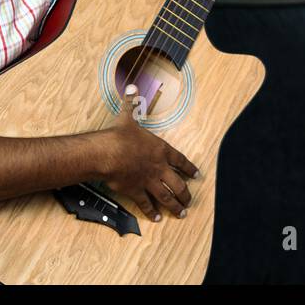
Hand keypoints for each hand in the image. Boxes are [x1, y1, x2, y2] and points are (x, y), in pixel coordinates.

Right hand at [101, 85, 199, 221]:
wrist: (108, 153)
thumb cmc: (119, 135)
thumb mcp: (128, 116)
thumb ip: (131, 103)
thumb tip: (130, 87)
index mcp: (160, 149)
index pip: (180, 160)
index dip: (189, 168)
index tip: (197, 175)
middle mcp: (158, 167)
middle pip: (177, 183)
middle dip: (185, 193)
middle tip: (189, 201)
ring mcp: (148, 180)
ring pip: (166, 196)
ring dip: (175, 205)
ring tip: (181, 213)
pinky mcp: (136, 191)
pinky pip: (146, 204)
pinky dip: (151, 211)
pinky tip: (156, 218)